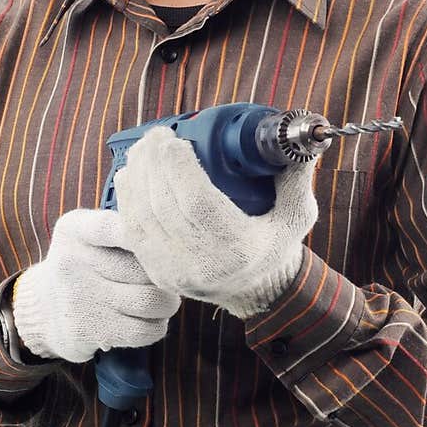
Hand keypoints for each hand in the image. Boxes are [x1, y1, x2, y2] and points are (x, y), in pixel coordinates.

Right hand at [12, 207, 181, 362]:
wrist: (45, 309)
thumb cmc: (86, 265)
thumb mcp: (88, 235)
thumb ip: (124, 228)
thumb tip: (179, 238)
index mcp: (74, 230)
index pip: (109, 227)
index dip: (140, 234)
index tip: (163, 240)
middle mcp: (72, 262)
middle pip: (145, 269)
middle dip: (168, 276)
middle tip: (171, 278)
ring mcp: (79, 298)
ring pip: (151, 301)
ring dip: (168, 303)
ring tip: (164, 300)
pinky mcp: (87, 332)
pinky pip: (144, 330)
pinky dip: (157, 326)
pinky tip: (149, 320)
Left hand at [113, 124, 318, 318]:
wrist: (255, 291)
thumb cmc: (274, 246)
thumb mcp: (297, 216)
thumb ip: (296, 177)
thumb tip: (299, 137)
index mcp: (237, 248)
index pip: (198, 204)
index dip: (180, 169)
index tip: (174, 140)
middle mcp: (202, 264)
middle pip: (165, 205)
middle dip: (154, 164)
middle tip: (157, 134)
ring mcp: (175, 272)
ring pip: (143, 217)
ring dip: (138, 177)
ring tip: (143, 148)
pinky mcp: (157, 273)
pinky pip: (133, 232)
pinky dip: (128, 199)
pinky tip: (130, 174)